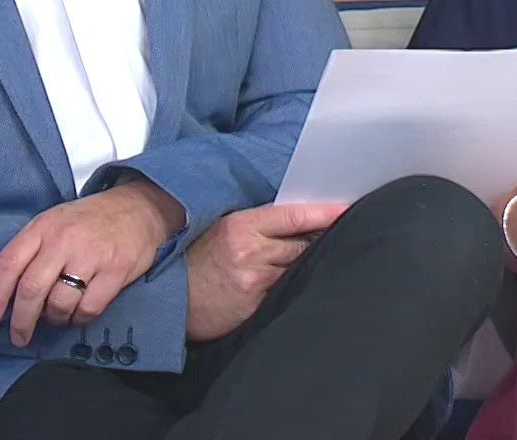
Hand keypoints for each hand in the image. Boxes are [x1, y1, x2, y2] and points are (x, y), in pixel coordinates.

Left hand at [0, 180, 184, 346]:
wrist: (139, 207)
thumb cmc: (89, 221)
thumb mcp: (54, 222)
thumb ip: (32, 252)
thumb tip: (9, 297)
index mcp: (43, 226)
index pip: (9, 263)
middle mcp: (64, 240)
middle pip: (31, 290)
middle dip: (21, 321)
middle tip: (19, 337)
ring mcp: (92, 255)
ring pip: (59, 304)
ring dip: (54, 320)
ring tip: (57, 318)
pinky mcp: (116, 270)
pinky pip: (88, 308)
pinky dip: (79, 319)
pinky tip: (78, 314)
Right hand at [186, 202, 345, 341]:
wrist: (169, 301)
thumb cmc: (197, 263)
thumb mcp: (223, 232)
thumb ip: (258, 227)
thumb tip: (298, 223)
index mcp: (241, 226)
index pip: (294, 216)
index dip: (325, 213)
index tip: (347, 209)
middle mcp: (250, 252)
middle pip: (303, 243)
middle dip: (320, 241)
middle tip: (338, 236)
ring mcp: (254, 282)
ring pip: (298, 269)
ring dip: (308, 266)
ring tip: (315, 263)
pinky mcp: (256, 307)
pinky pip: (286, 293)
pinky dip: (293, 288)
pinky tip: (295, 288)